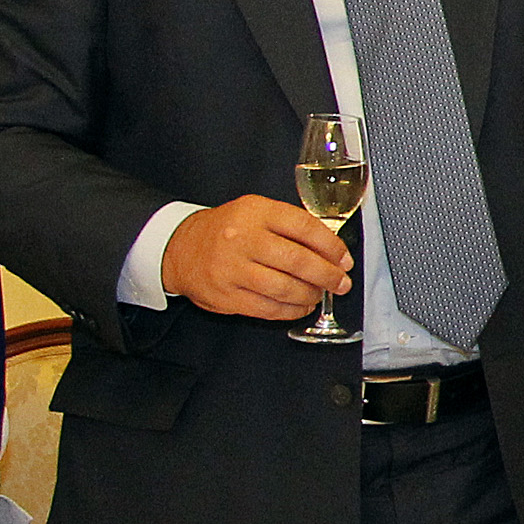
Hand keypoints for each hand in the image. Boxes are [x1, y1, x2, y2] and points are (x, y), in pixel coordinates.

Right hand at [161, 196, 350, 318]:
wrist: (179, 247)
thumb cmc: (228, 230)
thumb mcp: (256, 213)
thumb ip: (291, 226)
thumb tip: (333, 250)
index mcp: (255, 212)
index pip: (304, 227)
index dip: (331, 246)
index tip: (344, 259)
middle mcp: (241, 239)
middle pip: (297, 261)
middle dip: (327, 275)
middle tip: (341, 283)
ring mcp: (230, 269)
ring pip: (284, 288)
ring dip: (311, 294)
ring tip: (320, 293)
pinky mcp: (225, 296)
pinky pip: (268, 309)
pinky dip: (292, 310)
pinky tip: (302, 306)